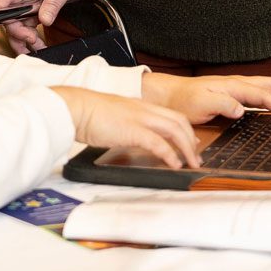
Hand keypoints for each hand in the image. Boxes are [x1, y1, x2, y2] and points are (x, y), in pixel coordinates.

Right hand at [0, 0, 80, 53]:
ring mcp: (23, 8)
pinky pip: (24, 31)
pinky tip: (40, 47)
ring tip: (38, 48)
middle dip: (17, 32)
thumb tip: (45, 19)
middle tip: (33, 39)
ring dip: (22, 41)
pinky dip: (30, 42)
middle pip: (8, 17)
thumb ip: (54, 1)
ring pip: (14, 28)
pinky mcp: (28, 16)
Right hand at [51, 86, 200, 168]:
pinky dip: (170, 154)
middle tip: (196, 157)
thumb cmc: (87, 113)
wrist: (74, 108)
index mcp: (139, 105)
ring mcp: (139, 118)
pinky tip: (174, 164)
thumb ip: (126, 123)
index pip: (171, 115)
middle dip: (192, 140)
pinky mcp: (132, 130)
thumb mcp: (113, 116)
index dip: (185, 129)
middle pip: (179, 121)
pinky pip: (159, 143)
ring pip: (175, 130)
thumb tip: (129, 135)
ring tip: (191, 163)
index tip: (191, 142)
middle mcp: (143, 109)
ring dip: (187, 148)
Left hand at [141, 73, 270, 124]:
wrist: (169, 95)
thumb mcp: (200, 104)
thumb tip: (241, 109)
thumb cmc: (183, 100)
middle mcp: (238, 83)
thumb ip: (222, 104)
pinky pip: (259, 93)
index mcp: (233, 85)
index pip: (264, 94)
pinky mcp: (234, 93)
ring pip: (268, 87)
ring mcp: (237, 87)